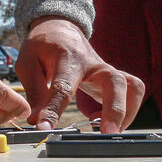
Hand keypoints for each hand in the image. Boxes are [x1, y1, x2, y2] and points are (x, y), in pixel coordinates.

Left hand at [17, 16, 144, 131]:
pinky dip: (128, 109)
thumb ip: (34, 92)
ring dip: (125, 113)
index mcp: (67, 58)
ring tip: (105, 129)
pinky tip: (105, 119)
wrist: (58, 29)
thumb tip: (36, 121)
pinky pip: (134, 92)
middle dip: (114, 110)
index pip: (63, 87)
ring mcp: (107, 71)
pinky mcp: (115, 79)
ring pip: (131, 88)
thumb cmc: (42, 47)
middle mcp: (93, 64)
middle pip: (114, 82)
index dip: (54, 110)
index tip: (45, 127)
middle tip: (105, 132)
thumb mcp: (27, 63)